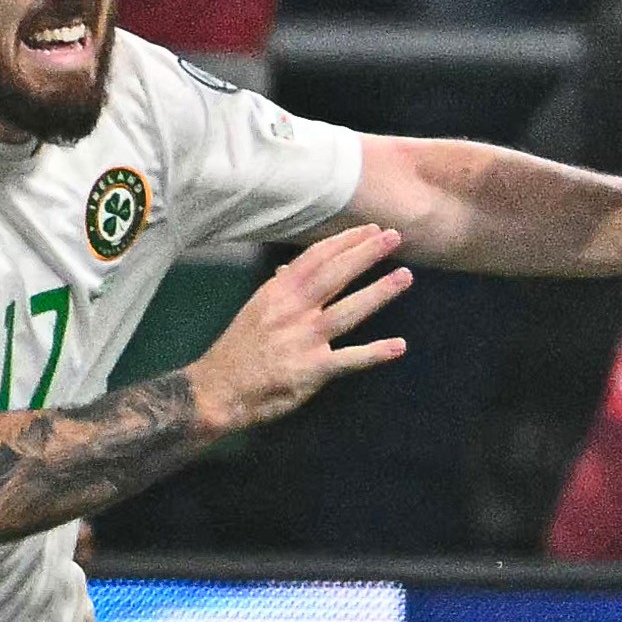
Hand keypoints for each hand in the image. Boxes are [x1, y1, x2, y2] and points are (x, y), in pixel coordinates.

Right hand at [188, 224, 410, 434]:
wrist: (216, 391)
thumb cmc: (238, 350)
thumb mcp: (255, 311)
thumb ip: (279, 289)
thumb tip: (290, 268)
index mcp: (277, 293)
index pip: (315, 258)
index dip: (344, 242)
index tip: (370, 230)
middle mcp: (291, 311)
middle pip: (334, 276)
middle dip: (366, 254)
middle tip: (394, 237)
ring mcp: (302, 340)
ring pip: (347, 311)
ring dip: (378, 293)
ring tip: (405, 277)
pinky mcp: (311, 370)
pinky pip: (348, 360)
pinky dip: (374, 353)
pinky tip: (398, 346)